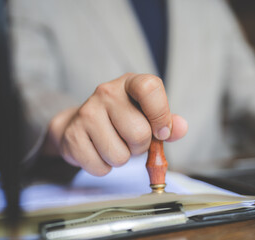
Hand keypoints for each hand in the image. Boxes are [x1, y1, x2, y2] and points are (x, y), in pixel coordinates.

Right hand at [43, 73, 187, 175]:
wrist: (81, 124)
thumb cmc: (121, 119)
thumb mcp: (147, 114)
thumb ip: (167, 122)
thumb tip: (181, 128)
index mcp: (130, 82)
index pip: (149, 88)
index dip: (160, 115)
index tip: (161, 132)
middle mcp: (106, 92)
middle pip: (139, 134)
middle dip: (140, 146)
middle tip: (130, 139)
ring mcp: (87, 112)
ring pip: (120, 156)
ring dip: (122, 158)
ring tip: (114, 144)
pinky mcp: (73, 135)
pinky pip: (101, 168)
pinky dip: (104, 167)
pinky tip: (99, 151)